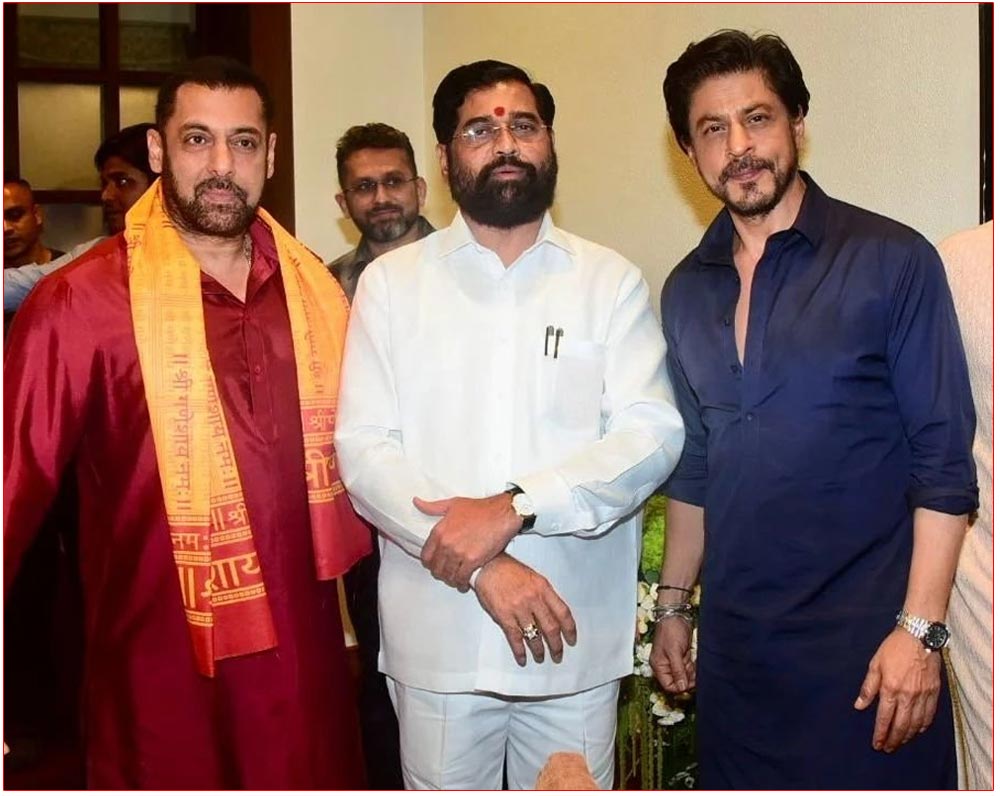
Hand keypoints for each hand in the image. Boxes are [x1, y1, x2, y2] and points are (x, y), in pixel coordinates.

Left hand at [415, 493, 520, 590]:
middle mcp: (446, 543)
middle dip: (440, 573)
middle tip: (446, 574)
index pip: (426, 556)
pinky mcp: (473, 560)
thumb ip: (432, 507)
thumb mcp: (453, 504)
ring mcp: (459, 553)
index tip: (434, 565)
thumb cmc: (481, 509)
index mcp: (439, 531)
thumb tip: (417, 502)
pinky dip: (462, 583)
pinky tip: (464, 583)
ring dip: (451, 580)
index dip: (429, 563)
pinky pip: (461, 578)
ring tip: (455, 580)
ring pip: (448, 575)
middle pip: (436, 568)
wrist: (502, 513)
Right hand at [473, 553, 575, 665]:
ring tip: (541, 658)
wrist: (488, 565)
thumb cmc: (509, 570)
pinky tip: (523, 658)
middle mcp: (533, 598)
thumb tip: (554, 617)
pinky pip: (515, 638)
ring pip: (534, 636)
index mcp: (543, 588)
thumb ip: (545, 596)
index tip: (571, 640)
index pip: (563, 613)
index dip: (569, 629)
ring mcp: (519, 608)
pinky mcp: (504, 616)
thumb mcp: (534, 578)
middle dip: (556, 646)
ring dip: (539, 651)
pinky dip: (520, 651)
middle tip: (558, 655)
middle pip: (551, 628)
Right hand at [650, 614, 694, 692]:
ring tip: (698, 671)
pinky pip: (688, 668)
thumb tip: (681, 688)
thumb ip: (678, 670)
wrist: (676, 615)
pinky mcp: (682, 656)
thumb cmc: (671, 631)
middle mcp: (665, 665)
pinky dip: (694, 669)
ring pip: (684, 675)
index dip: (679, 688)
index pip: (668, 685)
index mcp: (659, 666)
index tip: (690, 685)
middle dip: (687, 681)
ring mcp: (674, 661)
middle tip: (697, 678)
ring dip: (692, 675)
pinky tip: (698, 666)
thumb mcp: (674, 652)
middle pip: (677, 681)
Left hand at [854, 628, 941, 751]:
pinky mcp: (934, 692)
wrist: (919, 636)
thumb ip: (868, 688)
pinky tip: (918, 730)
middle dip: (894, 739)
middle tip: (888, 748)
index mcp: (890, 688)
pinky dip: (923, 726)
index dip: (880, 733)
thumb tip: (859, 706)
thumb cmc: (893, 648)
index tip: (876, 744)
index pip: (884, 717)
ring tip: (900, 742)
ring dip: (908, 736)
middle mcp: (908, 695)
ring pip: (916, 723)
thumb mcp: (875, 664)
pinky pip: (930, 715)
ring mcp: (923, 695)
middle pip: (901, 725)